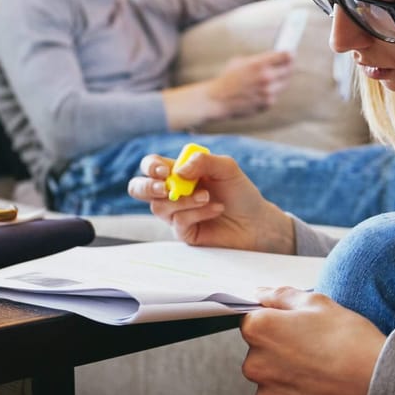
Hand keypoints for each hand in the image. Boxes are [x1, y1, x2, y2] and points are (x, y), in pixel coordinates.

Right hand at [126, 151, 294, 252]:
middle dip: (146, 187)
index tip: (164, 170)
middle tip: (165, 188)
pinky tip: (216, 208)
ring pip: (159, 207)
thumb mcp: (226, 168)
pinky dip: (198, 213)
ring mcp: (176, 214)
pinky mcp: (184, 233)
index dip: (150, 167)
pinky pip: (179, 222)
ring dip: (183, 200)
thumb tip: (176, 172)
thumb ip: (202, 161)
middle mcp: (172, 192)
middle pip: (138, 189)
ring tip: (207, 197)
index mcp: (177, 173)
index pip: (151, 166)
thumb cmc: (240, 193)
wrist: (256, 221)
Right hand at [205, 50, 293, 119]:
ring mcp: (268, 92)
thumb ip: (257, 60)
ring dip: (280, 79)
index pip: (285, 56)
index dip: (289, 54)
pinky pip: (275, 94)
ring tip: (273, 77)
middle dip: (288, 66)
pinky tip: (263, 89)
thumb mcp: (239, 62)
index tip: (291, 53)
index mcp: (259, 64)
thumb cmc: (227, 79)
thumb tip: (272, 58)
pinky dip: (271, 92)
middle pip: (289, 69)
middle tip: (287, 64)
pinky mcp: (268, 103)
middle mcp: (266, 78)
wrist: (218, 99)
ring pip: (284, 83)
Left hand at [239, 287, 385, 394]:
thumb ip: (281, 296)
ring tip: (320, 373)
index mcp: (259, 330)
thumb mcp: (317, 302)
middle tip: (313, 351)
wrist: (381, 382)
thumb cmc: (351, 339)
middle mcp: (255, 364)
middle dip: (280, 353)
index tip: (297, 330)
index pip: (252, 323)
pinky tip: (321, 392)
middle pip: (259, 355)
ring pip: (272, 384)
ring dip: (288, 379)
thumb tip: (261, 294)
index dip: (276, 324)